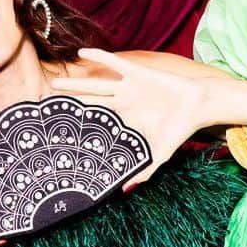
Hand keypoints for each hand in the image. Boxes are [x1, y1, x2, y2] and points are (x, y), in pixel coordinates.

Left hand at [48, 48, 218, 188]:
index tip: (59, 131)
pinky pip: (115, 63)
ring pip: (96, 85)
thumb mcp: (159, 155)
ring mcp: (128, 87)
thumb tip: (124, 193)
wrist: (198, 105)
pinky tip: (82, 53)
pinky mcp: (138, 73)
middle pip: (89, 104)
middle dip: (69, 105)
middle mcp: (123, 103)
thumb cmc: (180, 129)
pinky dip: (99, 57)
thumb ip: (142, 172)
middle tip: (47, 106)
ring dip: (76, 84)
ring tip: (56, 83)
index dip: (80, 127)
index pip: (98, 124)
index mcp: (125, 121)